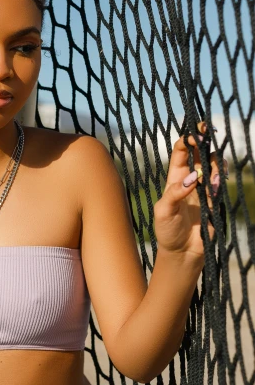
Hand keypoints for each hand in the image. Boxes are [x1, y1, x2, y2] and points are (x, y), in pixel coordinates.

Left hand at [153, 121, 227, 262]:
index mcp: (174, 178)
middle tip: (208, 132)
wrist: (182, 253)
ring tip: (212, 173)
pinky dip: (220, 179)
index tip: (194, 135)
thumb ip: (175, 193)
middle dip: (204, 140)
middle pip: (199, 154)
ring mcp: (204, 189)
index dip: (187, 141)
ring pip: (213, 166)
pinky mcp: (215, 200)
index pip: (180, 152)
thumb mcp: (164, 211)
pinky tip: (215, 182)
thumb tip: (192, 177)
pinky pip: (220, 183)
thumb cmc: (167, 231)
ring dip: (214, 163)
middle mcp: (190, 180)